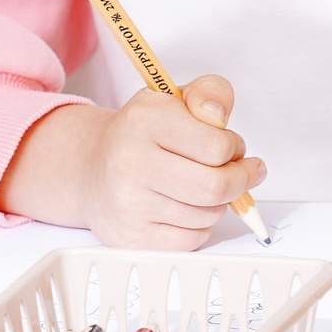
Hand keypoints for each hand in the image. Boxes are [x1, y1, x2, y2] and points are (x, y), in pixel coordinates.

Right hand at [0, 74, 265, 249]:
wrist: (90, 169)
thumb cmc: (142, 135)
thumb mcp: (174, 98)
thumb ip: (210, 92)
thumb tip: (219, 115)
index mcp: (145, 121)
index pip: (217, 146)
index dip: (234, 147)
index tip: (232, 146)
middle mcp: (131, 163)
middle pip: (216, 186)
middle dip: (239, 179)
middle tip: (241, 171)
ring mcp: (129, 204)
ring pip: (208, 214)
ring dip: (219, 201)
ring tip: (204, 184)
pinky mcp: (132, 237)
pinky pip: (192, 239)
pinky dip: (201, 225)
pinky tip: (189, 208)